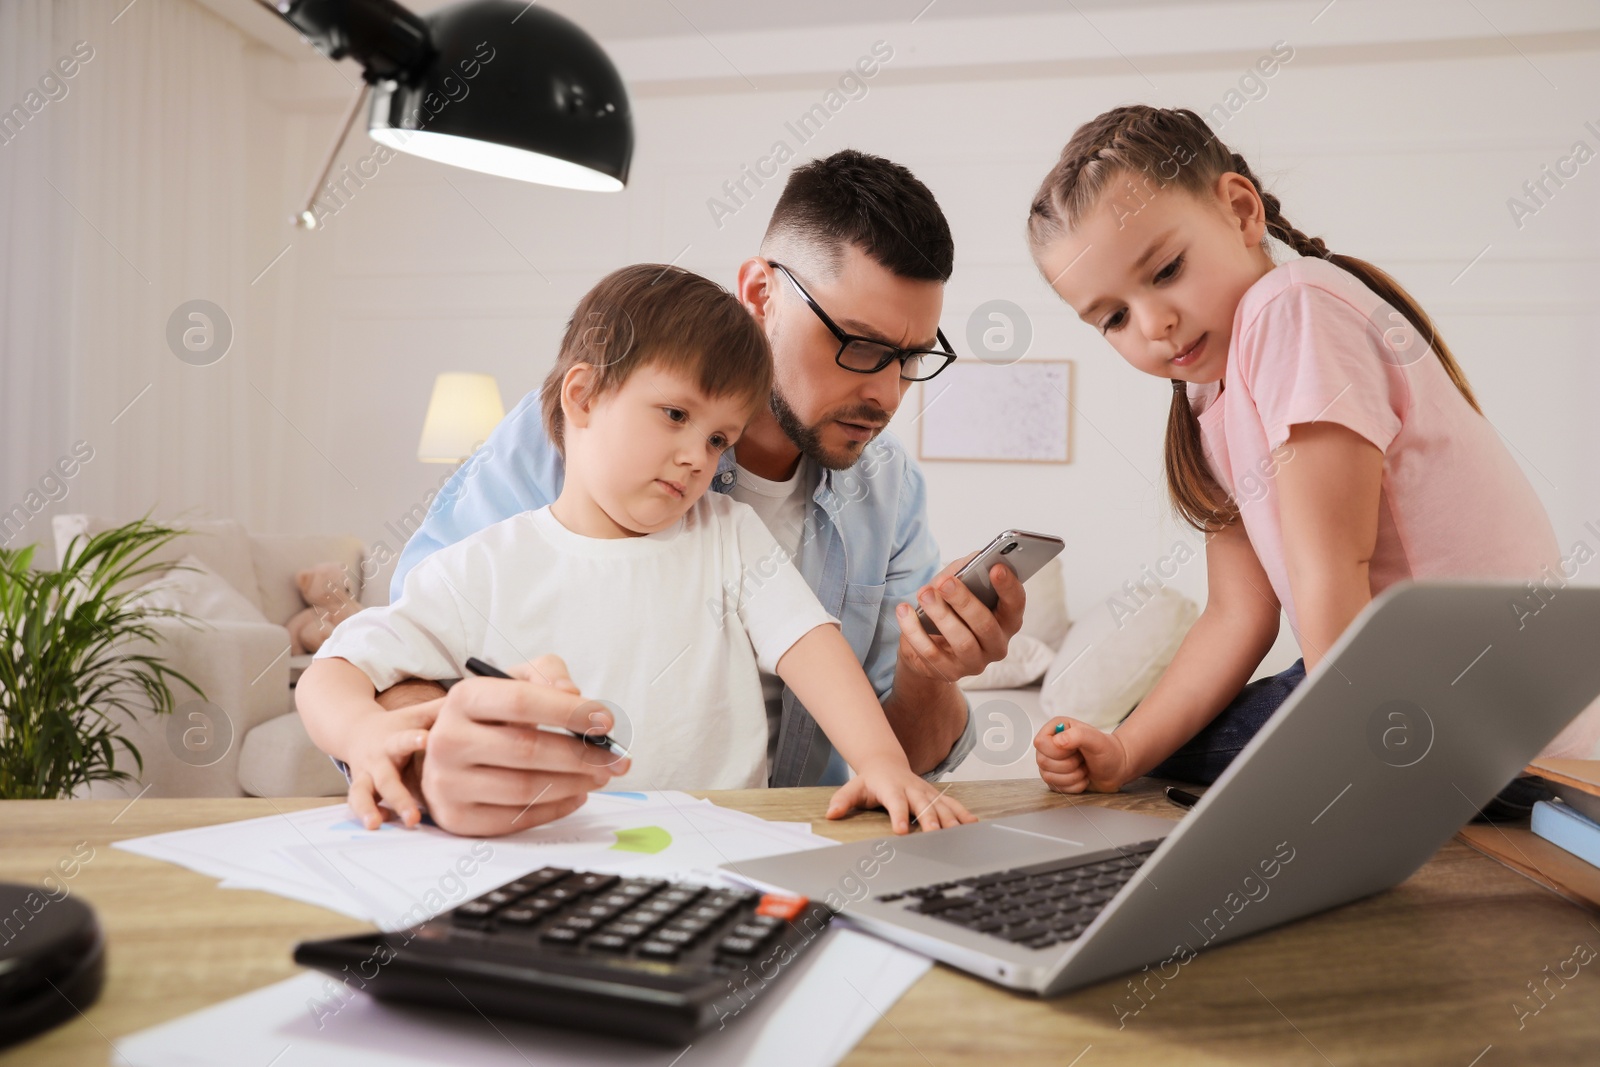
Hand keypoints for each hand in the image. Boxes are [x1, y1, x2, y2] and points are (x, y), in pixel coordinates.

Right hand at [343, 702, 436, 830]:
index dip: (413, 740)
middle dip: (399, 797)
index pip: (403, 740)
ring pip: (362, 794)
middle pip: (386, 779)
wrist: (356, 730)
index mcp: (394, 740)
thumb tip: (477, 699)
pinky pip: (359, 804)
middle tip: (414, 816)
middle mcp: (378, 760)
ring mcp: (365, 776)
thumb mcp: (418, 715)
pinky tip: (381, 824)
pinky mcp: (360, 789)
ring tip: (376, 824)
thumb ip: (442, 711)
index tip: (425, 741)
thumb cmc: (400, 726)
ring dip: (369, 809)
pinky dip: (368, 813)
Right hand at [419, 654, 632, 836]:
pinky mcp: (459, 819)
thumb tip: (572, 693)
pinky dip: (557, 807)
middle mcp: (447, 741)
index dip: (569, 711)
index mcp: (462, 699)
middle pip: (526, 749)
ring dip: (575, 782)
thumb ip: (548, 674)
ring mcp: (448, 784)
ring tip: (601, 774)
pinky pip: (518, 818)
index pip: (520, 702)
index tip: (606, 721)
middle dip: (582, 754)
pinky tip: (578, 793)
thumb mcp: (515, 679)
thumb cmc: (493, 713)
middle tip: (616, 758)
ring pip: (525, 788)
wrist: (451, 750)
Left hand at [824, 759, 977, 833]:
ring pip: (940, 805)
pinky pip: (952, 804)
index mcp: (891, 788)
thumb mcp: (853, 788)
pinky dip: (963, 813)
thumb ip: (843, 800)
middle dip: (929, 819)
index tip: (900, 831)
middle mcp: (912, 789)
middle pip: (922, 804)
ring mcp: (926, 791)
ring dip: (950, 819)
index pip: (895, 802)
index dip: (898, 815)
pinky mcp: (936, 795)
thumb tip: (831, 813)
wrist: (886, 764)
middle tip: (934, 834)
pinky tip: (973, 825)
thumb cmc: (870, 781)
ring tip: (957, 834)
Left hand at [892, 552, 1024, 684]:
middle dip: (964, 601)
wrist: (931, 644)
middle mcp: (997, 645)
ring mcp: (974, 662)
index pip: (1015, 604)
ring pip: (961, 641)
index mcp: (1007, 620)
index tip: (996, 567)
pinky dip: (915, 631)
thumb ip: (970, 570)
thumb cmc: (952, 607)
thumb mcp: (962, 584)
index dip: (1009, 586)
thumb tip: (973, 560)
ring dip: (940, 615)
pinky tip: (904, 611)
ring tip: (924, 594)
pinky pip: (931, 653)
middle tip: (945, 583)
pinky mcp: (950, 672)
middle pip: (986, 625)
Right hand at [1034, 717, 1130, 793]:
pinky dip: (1074, 786)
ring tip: (1084, 768)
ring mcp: (1051, 762)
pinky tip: (1083, 777)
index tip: (1075, 750)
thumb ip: (1078, 735)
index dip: (1057, 751)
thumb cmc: (1108, 751)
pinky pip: (1056, 788)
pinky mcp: (1055, 778)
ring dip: (1073, 776)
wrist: (1116, 769)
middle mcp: (1050, 744)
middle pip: (1043, 761)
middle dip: (1069, 765)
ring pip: (1048, 777)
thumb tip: (1057, 741)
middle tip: (1083, 759)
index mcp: (1056, 729)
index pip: (1040, 743)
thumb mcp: (1096, 740)